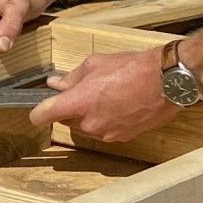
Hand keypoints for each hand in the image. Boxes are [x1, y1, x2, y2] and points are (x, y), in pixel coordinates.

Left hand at [32, 47, 175, 146]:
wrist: (165, 82)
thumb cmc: (130, 69)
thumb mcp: (95, 64)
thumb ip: (71, 77)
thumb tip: (55, 83)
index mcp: (77, 104)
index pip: (41, 116)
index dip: (38, 111)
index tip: (41, 106)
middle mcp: (88, 124)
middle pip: (65, 121)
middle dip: (69, 108)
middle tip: (83, 90)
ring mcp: (105, 134)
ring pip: (84, 127)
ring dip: (88, 115)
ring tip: (105, 95)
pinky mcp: (121, 138)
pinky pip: (104, 130)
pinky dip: (105, 120)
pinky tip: (118, 104)